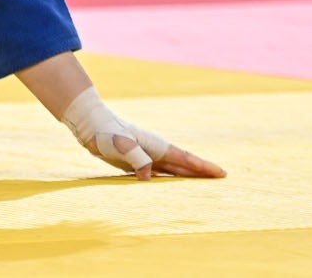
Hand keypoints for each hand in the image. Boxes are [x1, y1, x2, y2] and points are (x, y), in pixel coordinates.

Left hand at [62, 86, 225, 180]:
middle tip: (221, 180)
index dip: (203, 167)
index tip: (222, 173)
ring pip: (172, 170)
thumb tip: (149, 176)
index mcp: (156, 145)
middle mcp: (155, 150)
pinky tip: (171, 187)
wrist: (90, 124)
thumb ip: (136, 158)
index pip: (186, 158)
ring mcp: (146, 155)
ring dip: (187, 177)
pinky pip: (158, 173)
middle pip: (184, 165)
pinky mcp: (135, 162)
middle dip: (202, 172)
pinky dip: (168, 180)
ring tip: (203, 186)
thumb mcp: (120, 144)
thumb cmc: (105, 131)